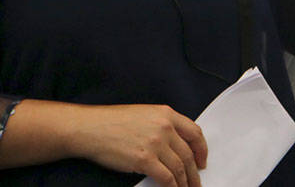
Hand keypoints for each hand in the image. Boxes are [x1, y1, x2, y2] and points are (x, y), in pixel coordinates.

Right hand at [74, 104, 207, 186]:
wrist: (92, 128)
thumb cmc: (113, 122)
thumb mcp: (144, 114)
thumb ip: (163, 125)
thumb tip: (176, 146)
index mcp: (166, 114)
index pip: (194, 132)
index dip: (202, 149)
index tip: (202, 160)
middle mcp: (164, 127)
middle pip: (188, 154)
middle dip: (195, 172)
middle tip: (197, 183)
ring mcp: (155, 143)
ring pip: (180, 168)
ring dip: (186, 183)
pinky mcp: (145, 159)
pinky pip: (166, 178)